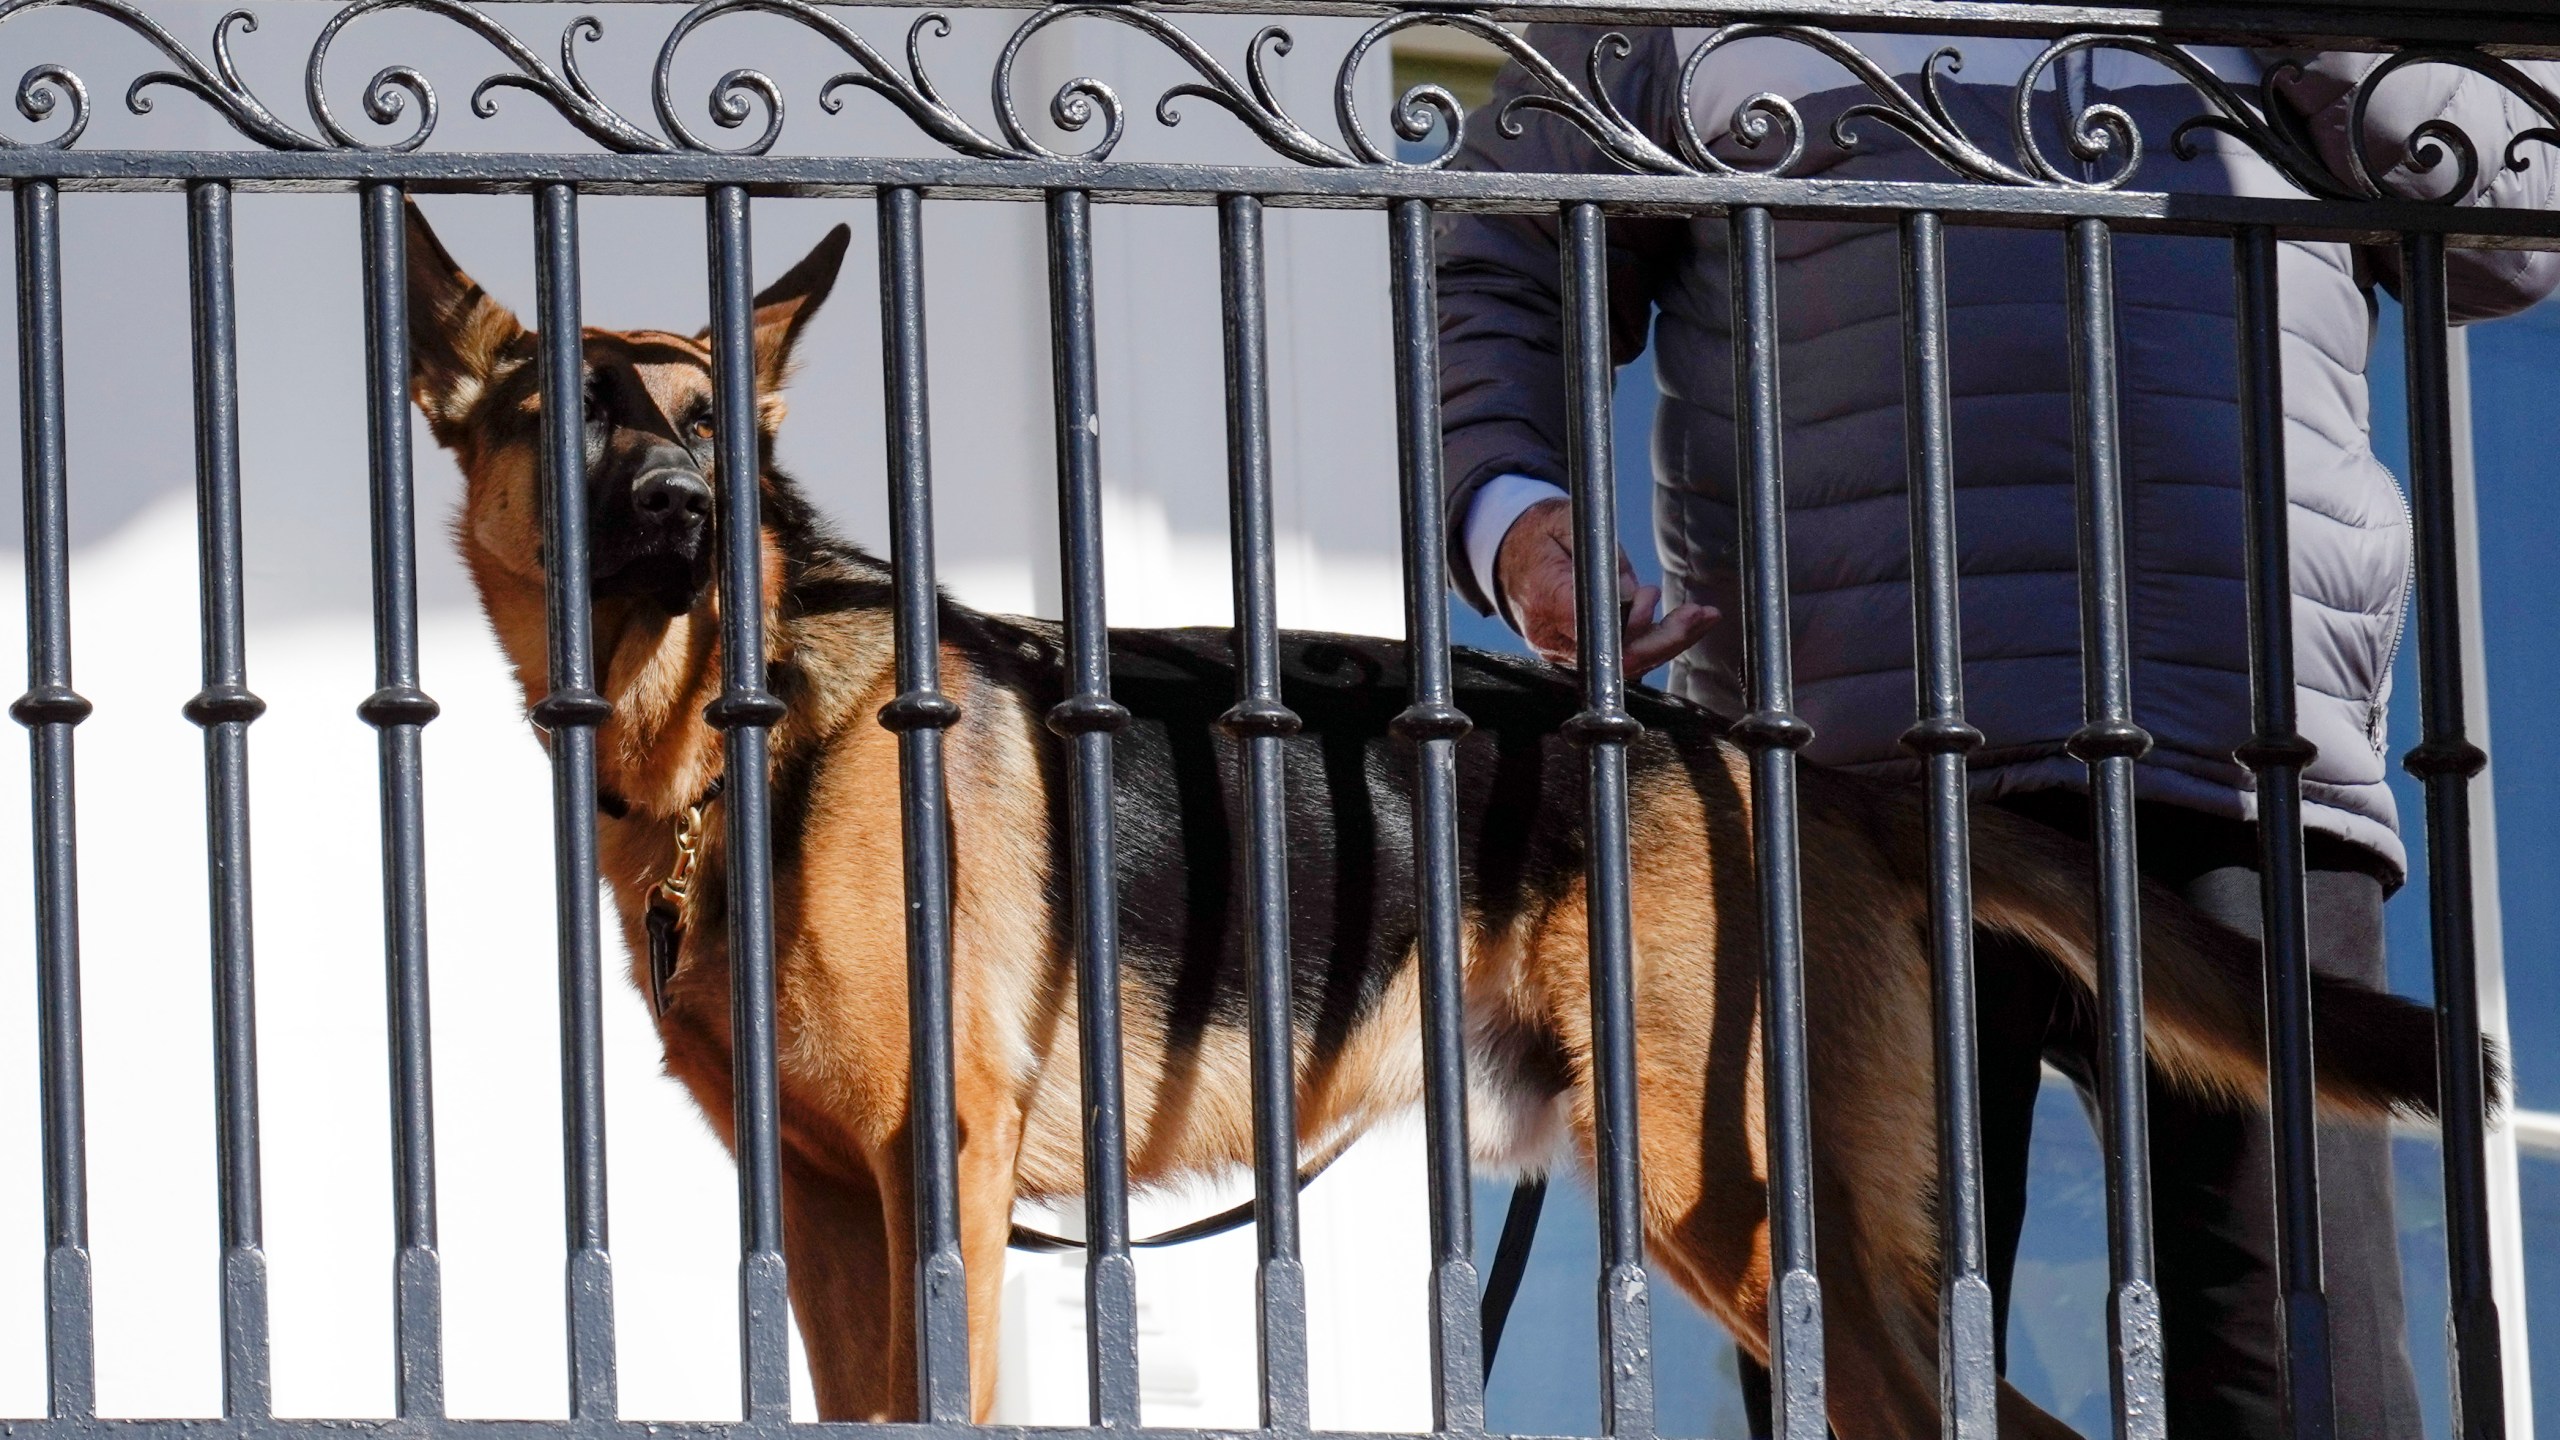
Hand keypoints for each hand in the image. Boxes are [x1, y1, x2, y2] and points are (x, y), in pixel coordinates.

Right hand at [1492, 497, 1717, 676]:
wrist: (1507, 552)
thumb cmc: (1537, 534)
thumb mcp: (1565, 521)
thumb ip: (1602, 556)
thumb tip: (1634, 593)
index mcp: (1546, 600)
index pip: (1595, 630)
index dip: (1632, 625)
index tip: (1653, 598)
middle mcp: (1552, 637)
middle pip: (1616, 658)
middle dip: (1665, 640)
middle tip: (1699, 616)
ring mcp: (1563, 651)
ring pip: (1624, 664)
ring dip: (1668, 643)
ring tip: (1700, 616)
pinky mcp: (1576, 654)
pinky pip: (1619, 659)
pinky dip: (1653, 645)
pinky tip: (1680, 626)